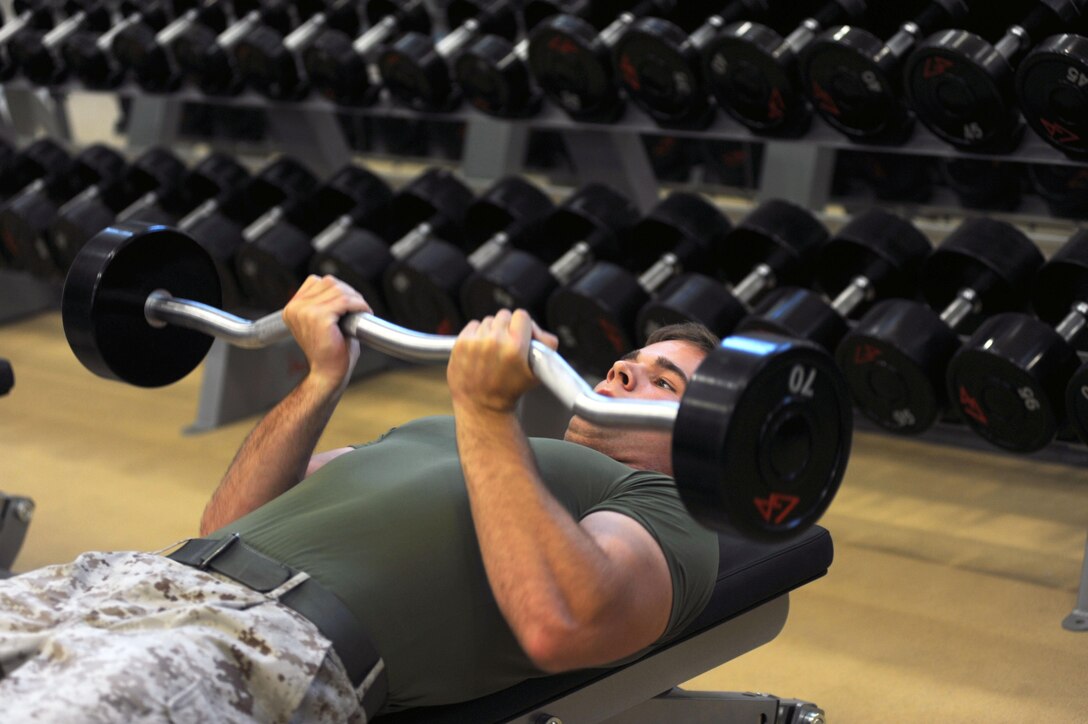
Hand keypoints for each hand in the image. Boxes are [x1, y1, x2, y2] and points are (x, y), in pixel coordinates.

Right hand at [282, 275, 370, 392]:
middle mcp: (295, 308)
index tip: (349, 301)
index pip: (316, 281)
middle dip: (348, 292)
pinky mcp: (319, 318)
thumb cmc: (330, 352)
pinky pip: (345, 301)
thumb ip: (327, 303)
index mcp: (293, 308)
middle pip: (329, 282)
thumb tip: (343, 288)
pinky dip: (358, 305)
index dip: (337, 289)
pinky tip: (364, 312)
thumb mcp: (323, 322)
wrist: (328, 375)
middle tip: (359, 306)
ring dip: (355, 298)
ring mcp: (305, 312)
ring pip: (338, 290)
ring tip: (362, 310)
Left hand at [448, 309, 558, 413]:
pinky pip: (473, 325)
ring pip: (487, 321)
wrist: (481, 407)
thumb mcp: (536, 372)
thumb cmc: (510, 390)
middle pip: (503, 316)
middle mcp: (495, 340)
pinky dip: (476, 334)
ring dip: (491, 332)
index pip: (522, 315)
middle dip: (506, 328)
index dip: (523, 325)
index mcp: (516, 346)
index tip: (521, 335)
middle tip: (506, 344)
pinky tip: (479, 350)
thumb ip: (546, 347)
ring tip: (492, 351)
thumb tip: (541, 332)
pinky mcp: (460, 343)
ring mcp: (475, 341)